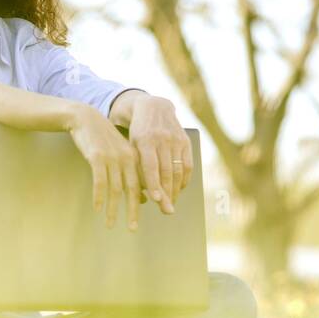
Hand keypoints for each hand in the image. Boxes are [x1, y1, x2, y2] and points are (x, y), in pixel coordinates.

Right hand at [65, 103, 141, 229]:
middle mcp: (127, 158)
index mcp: (135, 158)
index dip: (147, 203)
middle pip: (132, 189)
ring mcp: (112, 158)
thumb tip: (142, 199)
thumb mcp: (121, 154)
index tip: (147, 216)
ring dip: (112, 208)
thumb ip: (132, 174)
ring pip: (115, 188)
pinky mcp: (97, 157)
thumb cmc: (103, 140)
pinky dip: (99, 196)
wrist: (85, 119)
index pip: (144, 184)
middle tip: (132, 228)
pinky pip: (99, 181)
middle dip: (132, 211)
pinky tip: (97, 209)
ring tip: (109, 224)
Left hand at [114, 93, 190, 214]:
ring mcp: (175, 140)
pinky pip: (188, 165)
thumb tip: (141, 193)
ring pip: (178, 170)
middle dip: (167, 194)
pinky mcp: (185, 141)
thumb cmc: (136, 132)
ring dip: (176, 190)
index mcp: (144, 140)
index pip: (150, 166)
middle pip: (166, 172)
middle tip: (167, 211)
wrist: (153, 107)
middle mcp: (161, 139)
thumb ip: (135, 165)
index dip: (154, 184)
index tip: (156, 199)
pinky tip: (180, 189)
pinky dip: (185, 179)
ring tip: (171, 203)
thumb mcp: (130, 144)